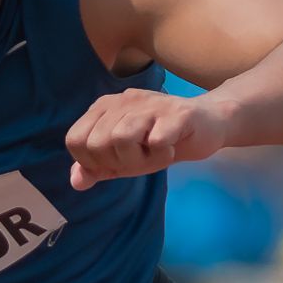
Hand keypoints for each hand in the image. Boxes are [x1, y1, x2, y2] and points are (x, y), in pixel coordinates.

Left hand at [64, 88, 230, 189]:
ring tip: (156, 154)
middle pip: (97, 143)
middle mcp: (123, 100)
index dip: (91, 162)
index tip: (115, 163)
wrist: (207, 125)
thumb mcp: (122, 158)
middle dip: (117, 162)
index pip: (75, 140)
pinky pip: (157, 139)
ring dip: (139, 159)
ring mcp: (150, 104)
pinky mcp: (178, 113)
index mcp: (104, 108)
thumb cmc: (160, 141)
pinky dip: (162, 153)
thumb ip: (97, 168)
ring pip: (122, 137)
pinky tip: (171, 147)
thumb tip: (76, 182)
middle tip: (140, 158)